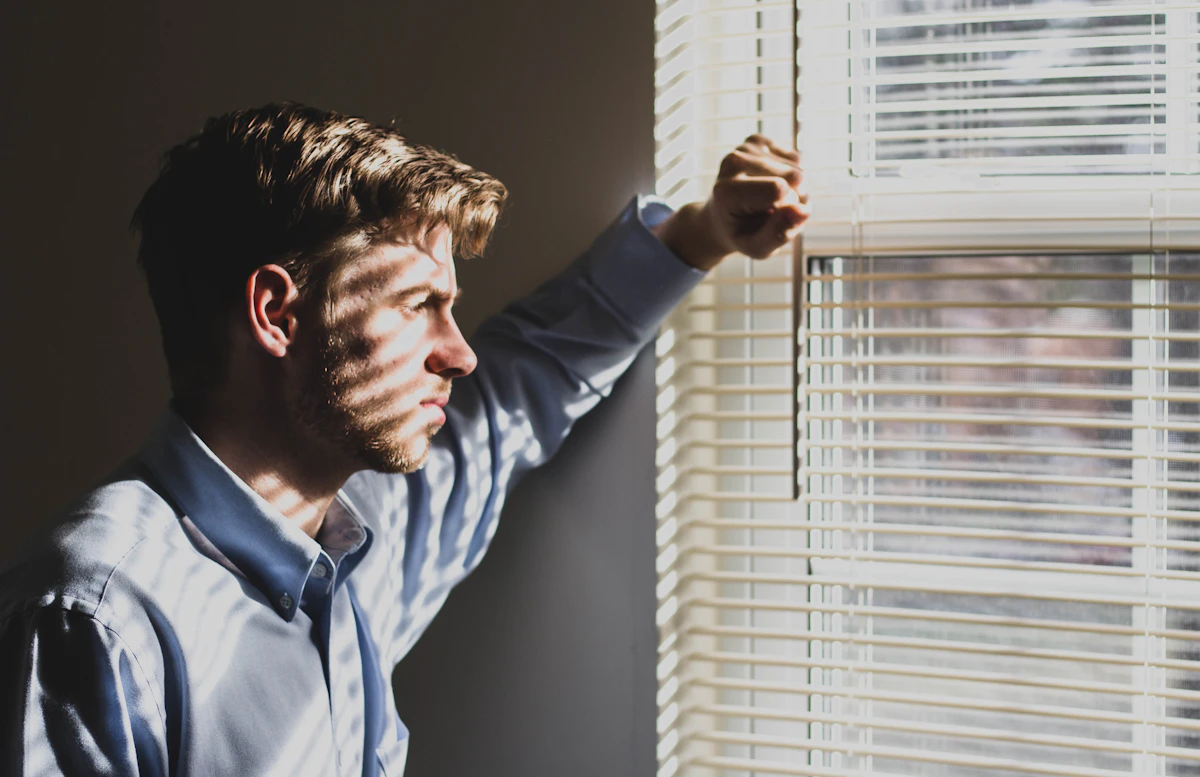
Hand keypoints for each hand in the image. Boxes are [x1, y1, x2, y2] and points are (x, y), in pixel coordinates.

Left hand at [653, 134, 808, 270]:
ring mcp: (744, 148)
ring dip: (794, 190)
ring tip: (771, 201)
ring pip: (797, 168)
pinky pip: (795, 158)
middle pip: (795, 176)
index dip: (789, 208)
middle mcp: (733, 162)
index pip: (780, 189)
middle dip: (795, 199)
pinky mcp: (756, 141)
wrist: (720, 218)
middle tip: (773, 212)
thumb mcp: (756, 248)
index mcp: (727, 190)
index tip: (773, 219)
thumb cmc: (740, 234)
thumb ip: (778, 234)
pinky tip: (772, 184)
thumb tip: (803, 210)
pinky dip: (790, 175)